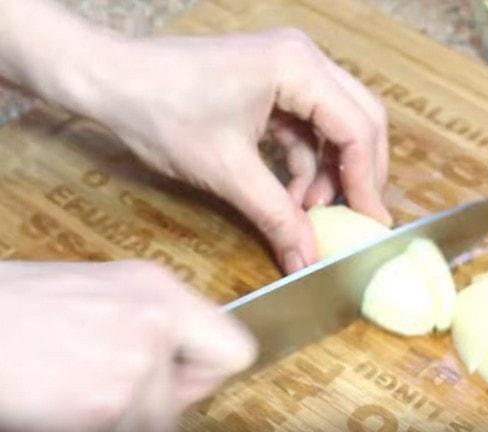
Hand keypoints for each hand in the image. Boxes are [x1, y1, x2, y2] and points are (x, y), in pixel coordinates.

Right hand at [0, 260, 254, 431]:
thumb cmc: (14, 308)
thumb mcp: (97, 293)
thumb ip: (147, 323)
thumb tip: (175, 359)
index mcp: (158, 289)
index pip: (234, 350)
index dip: (203, 372)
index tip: (178, 380)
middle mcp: (158, 320)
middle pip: (196, 393)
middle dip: (158, 400)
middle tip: (107, 387)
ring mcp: (137, 364)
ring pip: (155, 421)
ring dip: (118, 418)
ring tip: (70, 390)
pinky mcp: (107, 405)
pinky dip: (92, 427)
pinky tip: (57, 405)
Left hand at [80, 28, 390, 272]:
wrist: (109, 82)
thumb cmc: (160, 111)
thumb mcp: (226, 172)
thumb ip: (277, 216)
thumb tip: (307, 259)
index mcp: (297, 67)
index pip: (357, 128)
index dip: (367, 182)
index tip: (370, 225)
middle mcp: (302, 59)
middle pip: (358, 120)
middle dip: (357, 174)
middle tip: (355, 220)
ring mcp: (288, 69)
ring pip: (335, 126)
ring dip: (329, 172)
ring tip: (310, 213)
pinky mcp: (272, 84)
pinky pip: (306, 127)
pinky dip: (305, 164)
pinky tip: (292, 197)